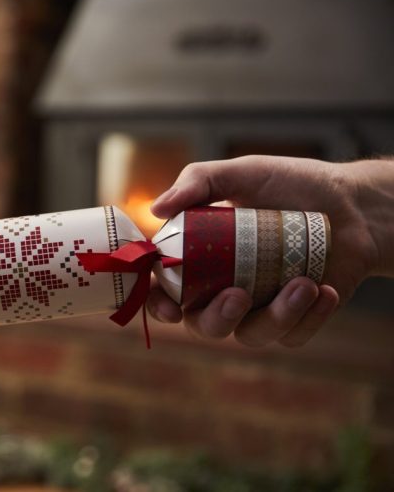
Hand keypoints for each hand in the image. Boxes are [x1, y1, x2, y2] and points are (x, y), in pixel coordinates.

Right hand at [146, 155, 389, 347]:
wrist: (354, 204)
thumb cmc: (290, 184)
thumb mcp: (241, 173)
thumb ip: (196, 182)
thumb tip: (156, 210)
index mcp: (200, 258)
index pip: (166, 289)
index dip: (159, 305)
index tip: (171, 308)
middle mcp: (223, 288)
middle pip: (203, 325)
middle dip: (217, 318)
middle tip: (238, 295)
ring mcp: (259, 307)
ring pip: (250, 336)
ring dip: (275, 317)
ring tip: (304, 284)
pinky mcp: (296, 320)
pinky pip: (291, 336)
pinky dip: (308, 317)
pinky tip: (324, 289)